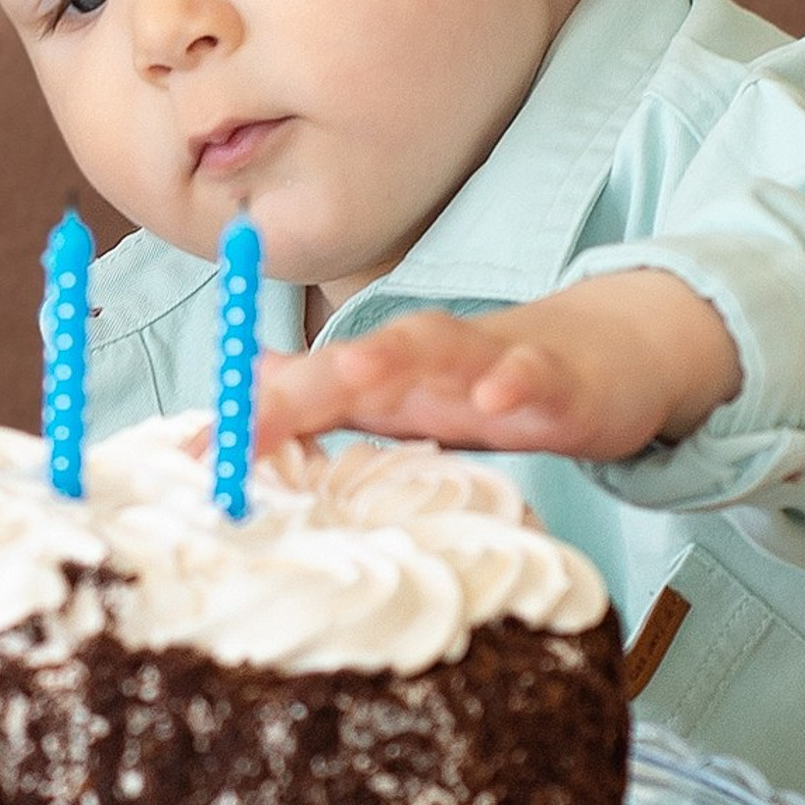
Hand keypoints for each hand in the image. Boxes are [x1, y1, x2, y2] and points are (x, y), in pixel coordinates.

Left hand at [257, 269, 742, 465]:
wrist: (605, 356)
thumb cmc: (491, 382)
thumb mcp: (407, 396)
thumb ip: (329, 394)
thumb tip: (248, 383)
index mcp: (390, 377)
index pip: (310, 392)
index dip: (256, 418)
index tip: (199, 453)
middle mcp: (430, 361)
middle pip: (360, 362)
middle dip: (305, 388)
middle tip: (253, 416)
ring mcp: (494, 362)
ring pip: (441, 352)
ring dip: (396, 359)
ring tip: (355, 374)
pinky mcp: (558, 380)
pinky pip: (534, 379)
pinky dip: (513, 383)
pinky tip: (496, 399)